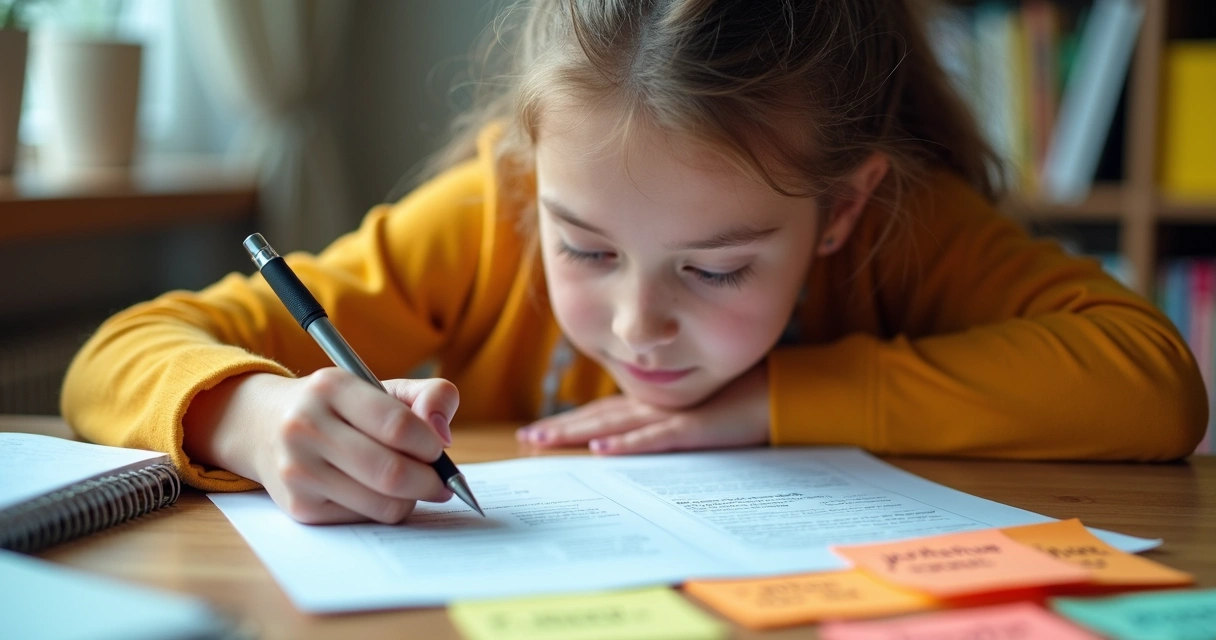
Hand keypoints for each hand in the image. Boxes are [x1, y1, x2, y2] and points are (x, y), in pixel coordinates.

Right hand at [185, 368, 458, 524]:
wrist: (263, 425)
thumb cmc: (339, 407)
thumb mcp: (381, 386)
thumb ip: (430, 396)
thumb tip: (444, 435)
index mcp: (331, 387)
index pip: (398, 425)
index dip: (430, 444)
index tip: (439, 449)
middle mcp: (306, 427)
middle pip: (392, 473)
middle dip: (430, 481)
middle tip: (442, 481)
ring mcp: (298, 470)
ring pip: (382, 504)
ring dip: (410, 499)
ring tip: (411, 484)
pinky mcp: (298, 507)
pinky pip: (363, 518)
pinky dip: (382, 509)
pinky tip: (376, 491)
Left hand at [515, 363, 771, 453]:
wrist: (778, 395)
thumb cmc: (736, 405)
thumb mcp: (692, 418)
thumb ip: (664, 426)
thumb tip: (631, 441)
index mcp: (652, 405)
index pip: (601, 414)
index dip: (568, 422)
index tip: (537, 432)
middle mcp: (654, 406)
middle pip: (597, 418)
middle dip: (559, 428)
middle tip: (525, 438)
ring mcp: (670, 416)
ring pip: (614, 426)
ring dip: (577, 433)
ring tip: (545, 440)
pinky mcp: (692, 429)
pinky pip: (653, 439)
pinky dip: (625, 444)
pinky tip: (601, 449)